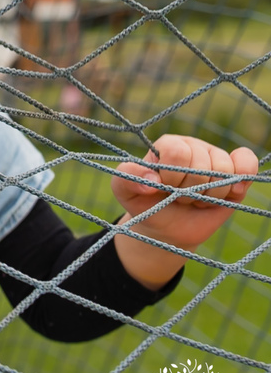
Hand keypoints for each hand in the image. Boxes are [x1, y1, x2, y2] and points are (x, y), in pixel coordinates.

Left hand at [113, 135, 256, 253]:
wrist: (167, 227)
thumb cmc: (146, 204)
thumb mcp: (125, 191)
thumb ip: (127, 178)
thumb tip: (151, 177)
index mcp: (168, 145)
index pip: (178, 153)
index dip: (172, 177)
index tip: (164, 187)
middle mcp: (194, 147)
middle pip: (203, 165)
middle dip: (190, 191)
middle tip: (180, 197)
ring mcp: (216, 159)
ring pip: (225, 171)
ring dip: (210, 194)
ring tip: (196, 199)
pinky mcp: (236, 174)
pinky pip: (247, 163)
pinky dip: (242, 179)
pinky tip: (230, 193)